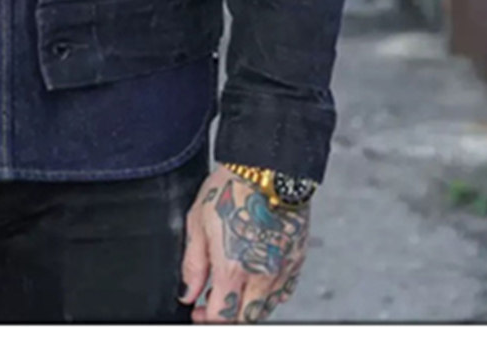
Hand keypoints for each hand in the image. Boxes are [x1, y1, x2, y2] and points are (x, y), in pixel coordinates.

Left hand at [178, 167, 310, 322]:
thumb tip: (189, 292)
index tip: (198, 312)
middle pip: (244, 319)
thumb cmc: (232, 187)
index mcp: (233, 268)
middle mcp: (261, 275)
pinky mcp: (297, 260)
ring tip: (232, 287)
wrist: (269, 166)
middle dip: (226, 317)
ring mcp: (283, 270)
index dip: (206, 320)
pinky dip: (268, 294)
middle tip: (212, 302)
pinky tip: (255, 278)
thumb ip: (193, 264)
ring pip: (265, 309)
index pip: (221, 317)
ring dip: (246, 307)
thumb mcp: (198, 222)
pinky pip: (283, 292)